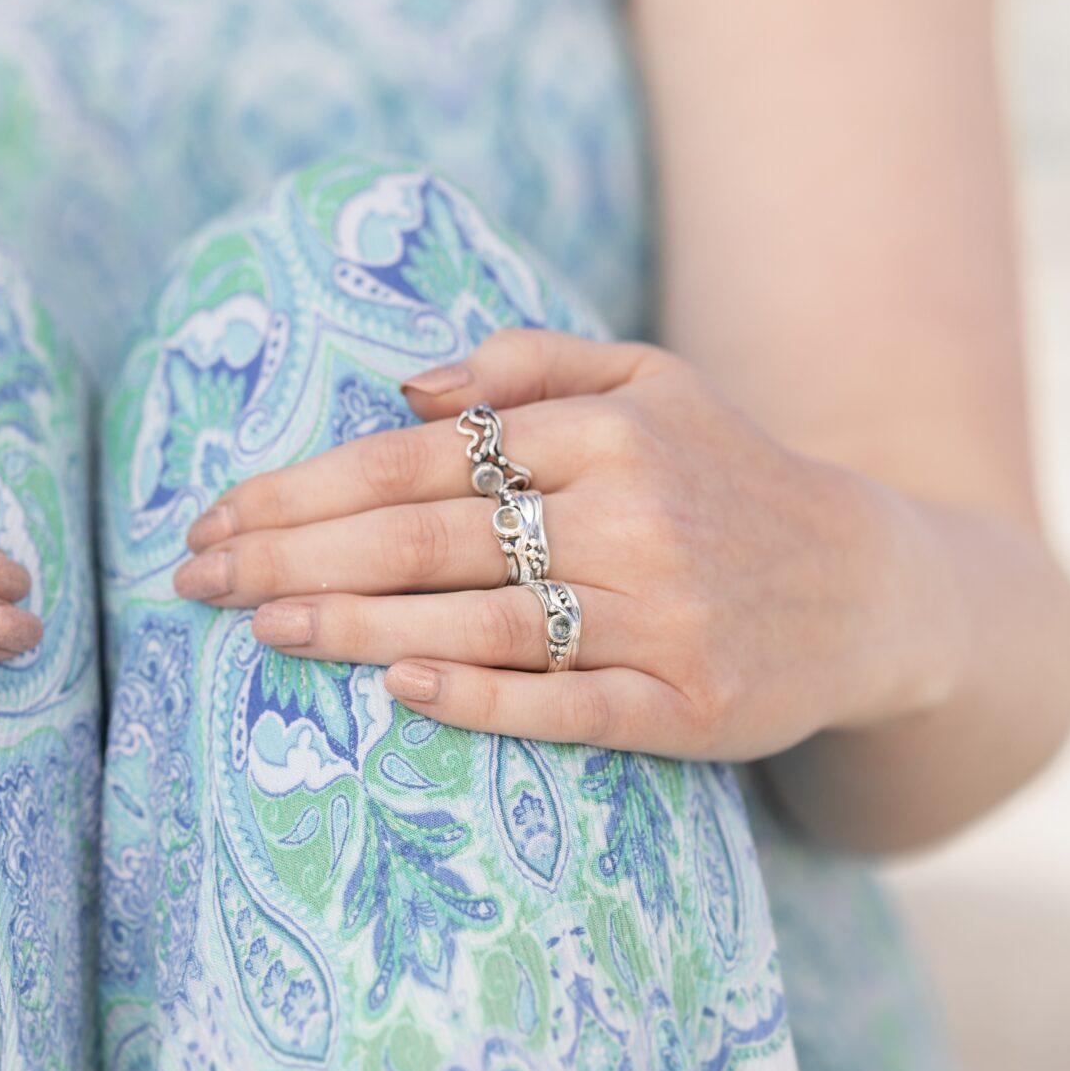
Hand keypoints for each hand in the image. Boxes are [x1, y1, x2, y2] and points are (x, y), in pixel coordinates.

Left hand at [172, 330, 944, 758]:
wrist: (874, 585)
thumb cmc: (724, 474)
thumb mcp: (647, 379)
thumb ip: (525, 365)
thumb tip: (401, 385)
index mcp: (605, 429)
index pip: (419, 458)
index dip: (306, 488)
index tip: (216, 515)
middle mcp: (630, 513)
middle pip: (428, 535)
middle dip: (296, 555)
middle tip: (195, 578)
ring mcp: (661, 615)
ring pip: (481, 619)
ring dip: (357, 624)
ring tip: (260, 627)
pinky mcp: (689, 705)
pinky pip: (570, 706)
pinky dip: (483, 698)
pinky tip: (400, 690)